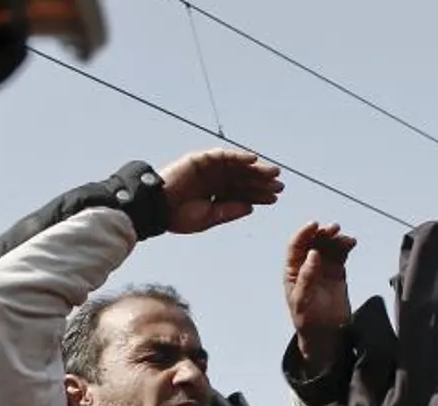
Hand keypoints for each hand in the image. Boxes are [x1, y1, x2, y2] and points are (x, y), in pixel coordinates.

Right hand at [157, 148, 282, 234]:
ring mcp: (208, 169)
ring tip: (272, 173)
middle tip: (279, 185)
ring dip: (255, 168)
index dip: (259, 195)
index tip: (275, 198)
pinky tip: (253, 160)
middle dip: (261, 182)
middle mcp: (214, 181)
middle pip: (242, 179)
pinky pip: (223, 155)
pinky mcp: (201, 159)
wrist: (157, 208)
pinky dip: (238, 156)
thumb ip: (229, 211)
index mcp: (216, 196)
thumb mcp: (209, 218)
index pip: (242, 193)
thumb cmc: (178, 217)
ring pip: (236, 167)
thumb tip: (251, 207)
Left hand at [284, 221, 355, 369]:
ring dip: (335, 238)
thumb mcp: (302, 300)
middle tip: (333, 229)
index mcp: (293, 270)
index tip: (314, 225)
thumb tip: (313, 255)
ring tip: (345, 238)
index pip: (296, 246)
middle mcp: (307, 265)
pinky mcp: (337, 271)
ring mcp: (323, 267)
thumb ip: (307, 277)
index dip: (304, 233)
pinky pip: (340, 253)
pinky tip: (351, 243)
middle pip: (313, 242)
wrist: (324, 333)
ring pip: (328, 245)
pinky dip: (345, 246)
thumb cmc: (307, 319)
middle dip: (322, 233)